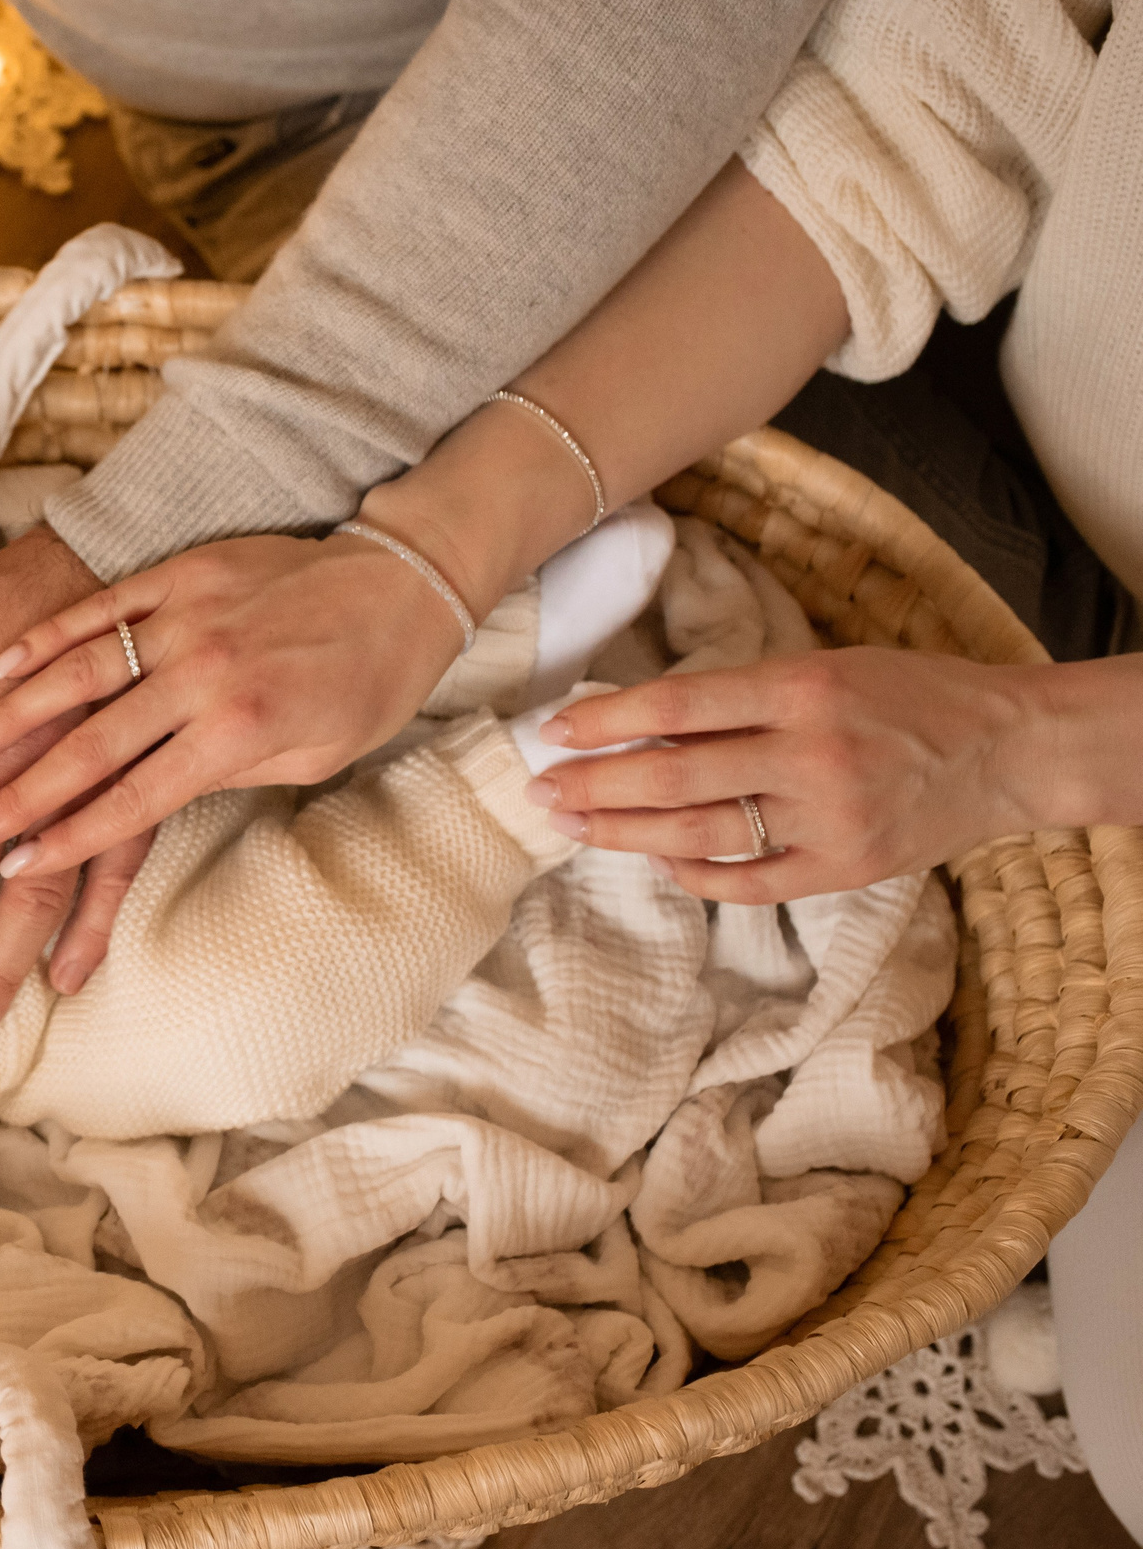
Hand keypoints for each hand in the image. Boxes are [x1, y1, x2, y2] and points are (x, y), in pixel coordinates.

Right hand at [0, 531, 466, 880]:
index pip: (135, 799)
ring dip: (11, 716)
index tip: (13, 869)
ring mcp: (186, 616)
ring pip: (79, 671)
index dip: (69, 839)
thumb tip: (146, 799)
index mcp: (239, 731)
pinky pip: (100, 606)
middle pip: (91, 746)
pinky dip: (47, 636)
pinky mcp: (181, 573)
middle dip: (17, 796)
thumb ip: (225, 774)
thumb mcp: (311, 755)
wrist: (405, 582)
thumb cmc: (366, 684)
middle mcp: (204, 674)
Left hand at [528, 647, 1037, 901]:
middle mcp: (811, 754)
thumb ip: (742, 696)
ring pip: (699, 833)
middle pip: (675, 775)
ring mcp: (828, 818)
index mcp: (802, 689)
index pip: (679, 704)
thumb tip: (641, 719)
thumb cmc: (909, 695)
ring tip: (571, 826)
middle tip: (540, 789)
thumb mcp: (827, 667)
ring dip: (623, 833)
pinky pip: (748, 882)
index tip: (554, 729)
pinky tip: (654, 861)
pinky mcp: (844, 869)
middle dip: (595, 785)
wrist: (1009, 749)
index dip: (607, 719)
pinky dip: (693, 875)